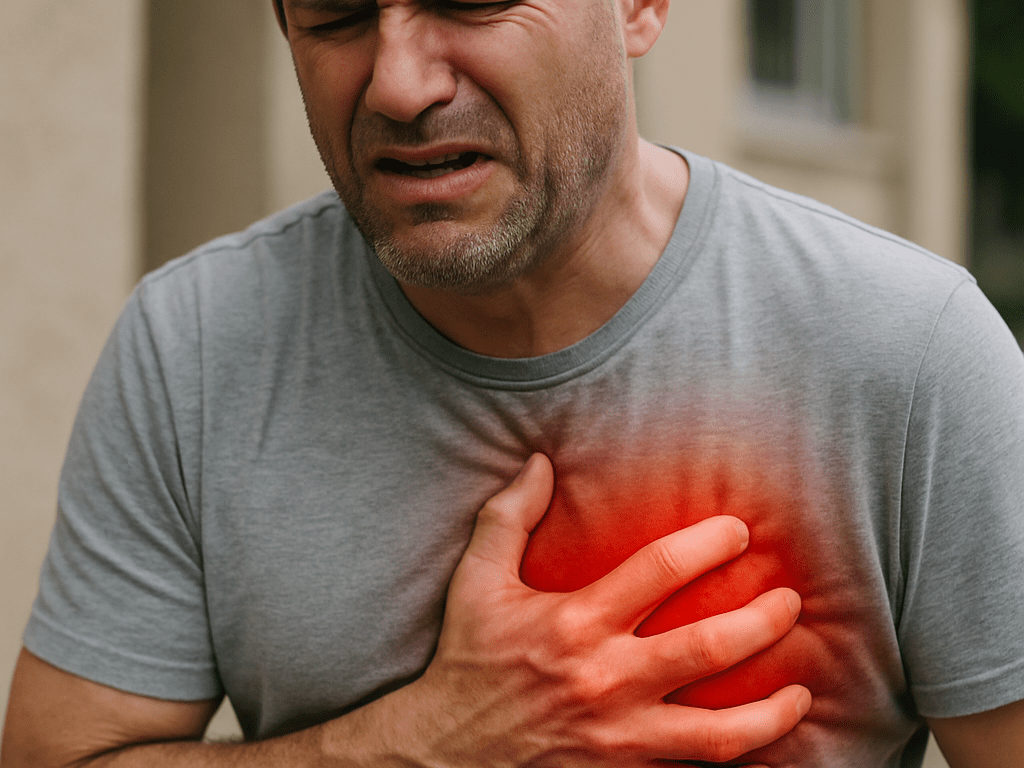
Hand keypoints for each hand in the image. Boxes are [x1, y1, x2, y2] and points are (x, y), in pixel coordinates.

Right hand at [400, 453, 810, 766]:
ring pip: (719, 733)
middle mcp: (606, 679)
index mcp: (576, 622)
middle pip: (708, 647)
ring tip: (801, 691)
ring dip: (771, 711)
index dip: (710, 542)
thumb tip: (540, 461)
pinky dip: (737, 763)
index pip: (661, 568)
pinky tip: (764, 750)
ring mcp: (619, 738)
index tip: (738, 531)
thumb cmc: (467, 661)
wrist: (444, 753)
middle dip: (762, 620)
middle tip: (788, 602)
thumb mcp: (475, 581)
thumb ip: (509, 516)